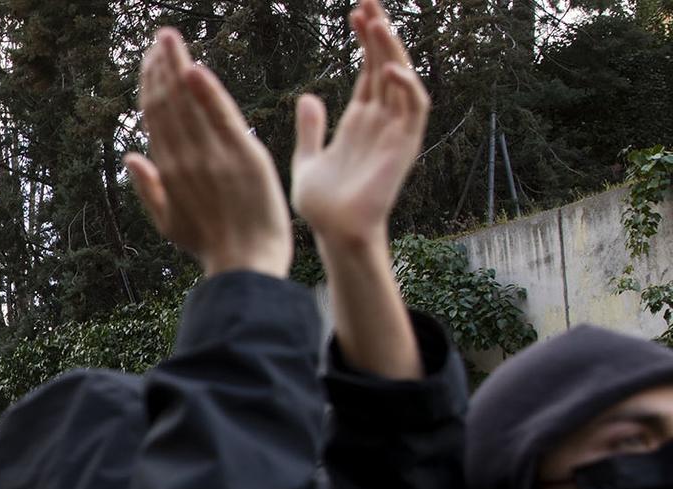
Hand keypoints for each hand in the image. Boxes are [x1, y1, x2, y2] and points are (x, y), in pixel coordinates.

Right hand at [122, 29, 291, 278]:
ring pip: (188, 104)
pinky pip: (219, 117)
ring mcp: (211, 156)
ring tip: (170, 38)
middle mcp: (183, 158)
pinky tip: (194, 67)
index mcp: (167, 171)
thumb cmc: (210, 247)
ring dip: (177, 66)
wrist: (244, 264)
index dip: (151, 86)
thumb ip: (148, 188)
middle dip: (161, 66)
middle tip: (160, 37)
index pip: (155, 118)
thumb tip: (129, 156)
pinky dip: (206, 92)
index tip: (150, 60)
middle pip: (167, 103)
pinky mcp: (241, 155)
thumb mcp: (168, 223)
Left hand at [291, 1, 427, 248]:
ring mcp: (393, 131)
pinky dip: (405, 86)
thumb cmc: (322, 205)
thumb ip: (311, 129)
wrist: (335, 233)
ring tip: (377, 22)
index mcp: (358, 120)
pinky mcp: (403, 145)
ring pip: (401, 79)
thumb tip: (308, 97)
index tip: (355, 13)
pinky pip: (412, 109)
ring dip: (392, 51)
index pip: (367, 70)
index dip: (365, 41)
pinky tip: (388, 69)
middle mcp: (379, 120)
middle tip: (367, 3)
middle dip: (379, 34)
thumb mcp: (308, 159)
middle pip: (385, 66)